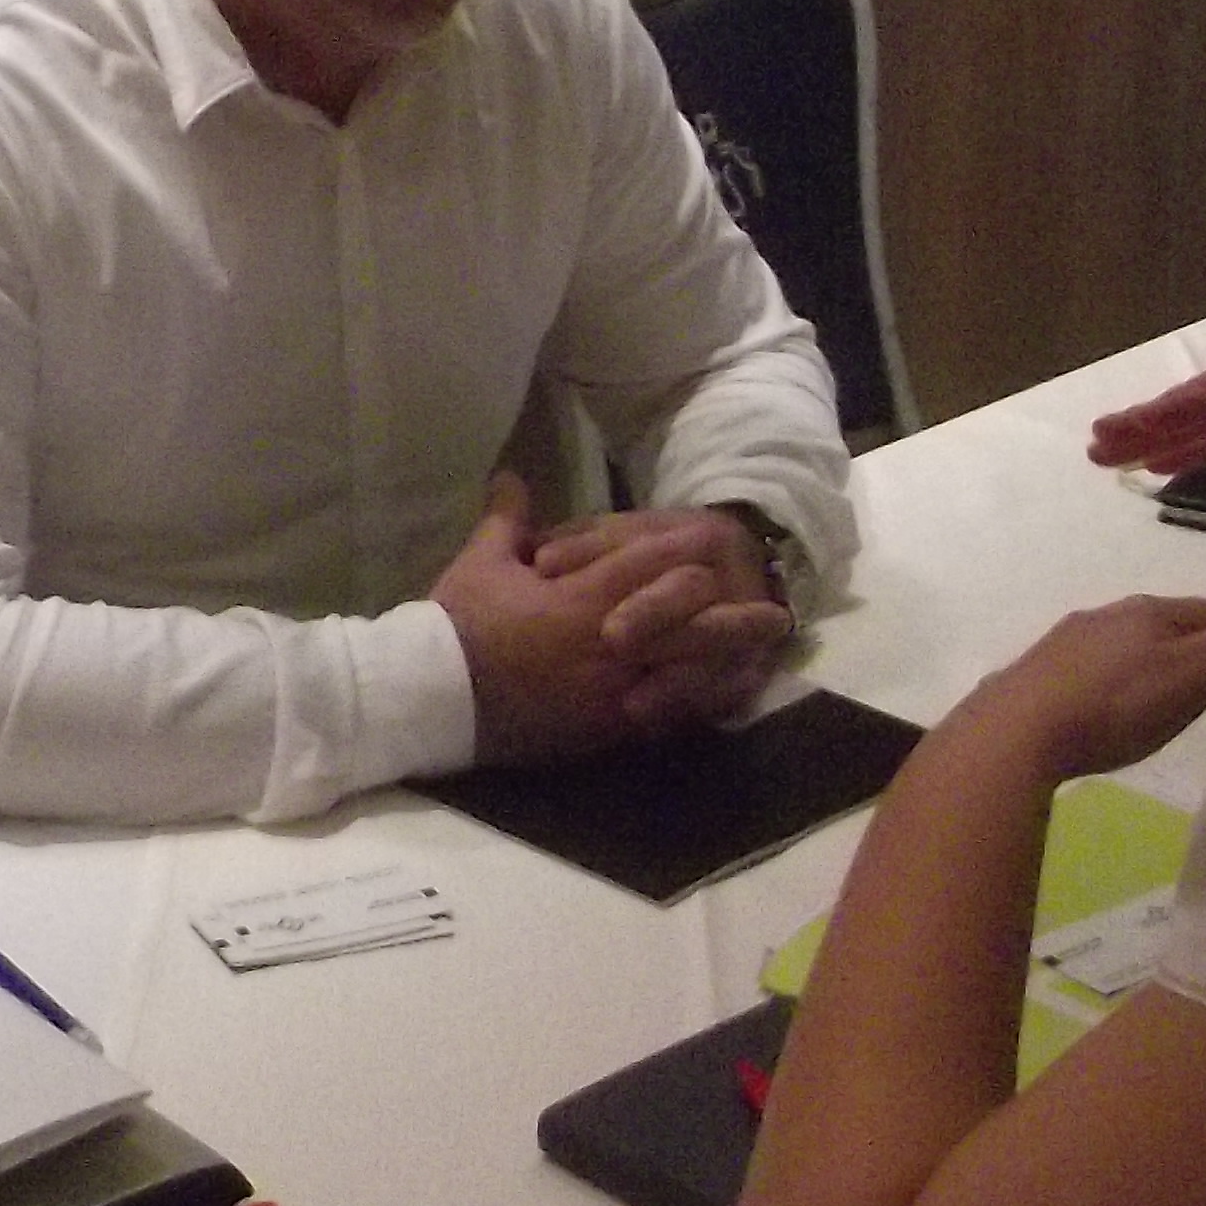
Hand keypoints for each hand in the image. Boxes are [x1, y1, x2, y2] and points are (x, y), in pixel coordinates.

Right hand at [437, 480, 789, 761]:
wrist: (432, 699)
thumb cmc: (456, 626)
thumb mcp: (481, 564)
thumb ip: (507, 520)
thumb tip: (512, 474)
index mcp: (581, 599)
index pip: (647, 566)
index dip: (683, 550)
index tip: (714, 540)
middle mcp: (608, 644)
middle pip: (687, 623)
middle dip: (730, 612)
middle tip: (773, 606)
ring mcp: (611, 693)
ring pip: (687, 673)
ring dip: (730, 662)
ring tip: (765, 659)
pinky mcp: (603, 731)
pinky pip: (664, 717)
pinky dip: (696, 706)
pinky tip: (721, 702)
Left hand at [947, 587, 1205, 780]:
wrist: (1016, 734)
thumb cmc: (1119, 706)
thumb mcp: (1199, 674)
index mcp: (1149, 612)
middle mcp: (1105, 616)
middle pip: (1166, 625)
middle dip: (1195, 643)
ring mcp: (1065, 645)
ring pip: (1123, 646)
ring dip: (1149, 662)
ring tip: (1165, 693)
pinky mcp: (1036, 678)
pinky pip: (1088, 673)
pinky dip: (1110, 684)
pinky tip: (1106, 709)